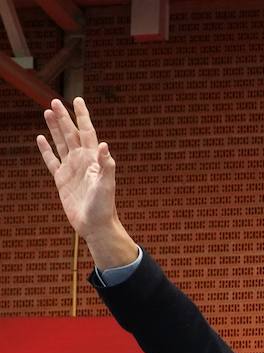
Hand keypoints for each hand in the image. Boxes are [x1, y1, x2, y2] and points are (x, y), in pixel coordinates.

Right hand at [36, 98, 136, 267]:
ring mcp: (71, 169)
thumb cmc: (104, 206)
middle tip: (54, 101)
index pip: (87, 132)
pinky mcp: (61, 180)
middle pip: (70, 134)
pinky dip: (45, 149)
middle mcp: (82, 161)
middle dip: (64, 117)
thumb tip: (104, 145)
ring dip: (54, 128)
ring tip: (47, 112)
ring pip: (60, 143)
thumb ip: (106, 165)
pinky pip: (51, 161)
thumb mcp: (106, 185)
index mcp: (93, 159)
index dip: (83, 116)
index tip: (77, 100)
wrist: (95, 226)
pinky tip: (40, 138)